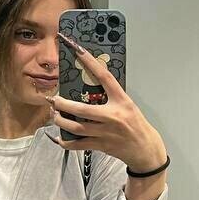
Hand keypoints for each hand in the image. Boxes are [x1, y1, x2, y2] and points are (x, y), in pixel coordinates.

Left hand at [45, 32, 166, 170]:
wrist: (145, 149)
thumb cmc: (136, 125)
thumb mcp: (127, 105)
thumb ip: (111, 96)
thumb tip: (89, 87)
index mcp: (121, 101)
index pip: (104, 77)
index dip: (90, 62)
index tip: (77, 50)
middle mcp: (112, 116)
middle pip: (81, 109)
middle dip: (62, 104)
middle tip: (53, 99)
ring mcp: (105, 132)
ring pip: (76, 127)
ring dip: (61, 120)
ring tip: (54, 114)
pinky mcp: (101, 145)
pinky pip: (78, 144)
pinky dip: (66, 141)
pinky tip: (60, 137)